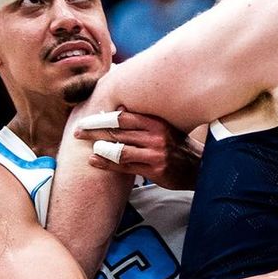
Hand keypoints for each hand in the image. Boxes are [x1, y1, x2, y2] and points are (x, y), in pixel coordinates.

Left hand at [76, 108, 201, 189]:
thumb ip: (143, 121)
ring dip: (101, 149)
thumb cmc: (178, 146)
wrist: (199, 168)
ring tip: (90, 148)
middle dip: (94, 132)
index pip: (123, 118)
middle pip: (118, 133)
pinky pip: (124, 167)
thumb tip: (119, 108)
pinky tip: (94, 161)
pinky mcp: (155, 170)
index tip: (86, 120)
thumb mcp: (164, 128)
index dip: (101, 118)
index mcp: (157, 123)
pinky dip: (106, 164)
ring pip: (119, 150)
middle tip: (78, 132)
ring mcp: (155, 154)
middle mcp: (156, 137)